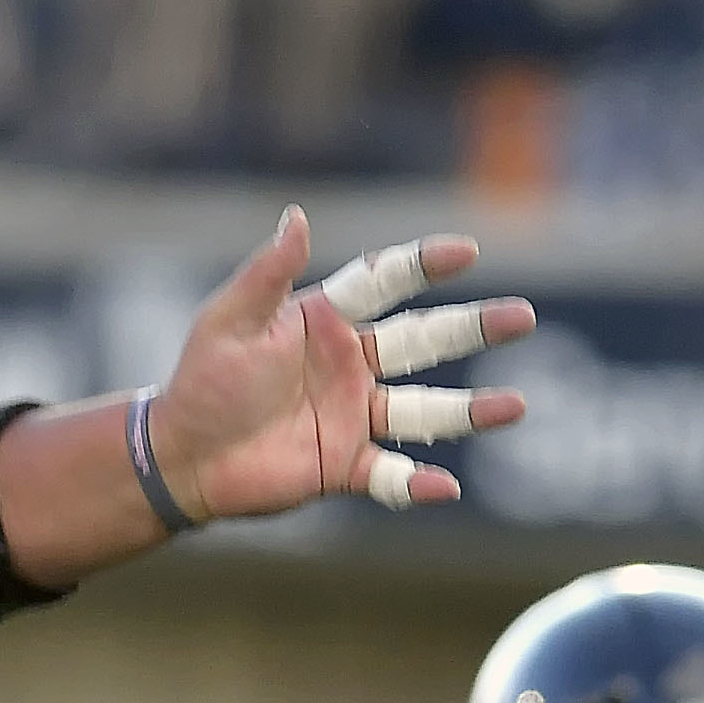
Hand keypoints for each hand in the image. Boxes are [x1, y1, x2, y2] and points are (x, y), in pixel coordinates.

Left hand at [151, 208, 530, 518]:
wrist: (181, 455)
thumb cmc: (201, 381)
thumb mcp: (229, 321)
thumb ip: (266, 274)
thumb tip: (297, 216)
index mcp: (324, 321)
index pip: (384, 284)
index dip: (423, 265)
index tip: (466, 251)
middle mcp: (350, 365)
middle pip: (424, 341)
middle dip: (474, 329)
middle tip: (522, 317)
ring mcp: (354, 417)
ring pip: (425, 410)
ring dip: (470, 410)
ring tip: (515, 406)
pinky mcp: (346, 466)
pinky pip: (391, 475)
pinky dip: (418, 484)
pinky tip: (446, 487)